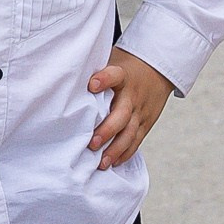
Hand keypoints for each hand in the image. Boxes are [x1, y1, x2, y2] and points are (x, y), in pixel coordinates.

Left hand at [86, 50, 175, 169]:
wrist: (158, 70)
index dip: (104, 79)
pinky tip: (114, 162)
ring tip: (102, 162)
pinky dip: (126, 153)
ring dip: (116, 149)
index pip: (115, 75)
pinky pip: (137, 140)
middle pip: (122, 114)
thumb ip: (94, 70)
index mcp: (123, 76)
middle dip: (108, 130)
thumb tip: (65, 76)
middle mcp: (133, 95)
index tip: (91, 85)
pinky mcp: (146, 123)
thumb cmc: (126, 69)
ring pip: (130, 132)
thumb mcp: (113, 61)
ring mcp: (141, 111)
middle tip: (92, 143)